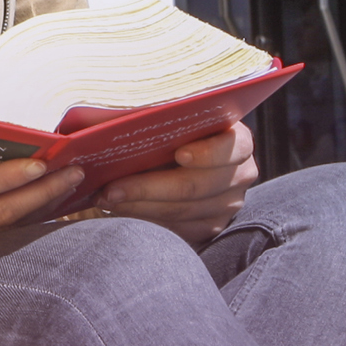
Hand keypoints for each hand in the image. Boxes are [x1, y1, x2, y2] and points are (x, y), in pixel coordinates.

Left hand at [93, 122, 257, 243]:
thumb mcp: (174, 116)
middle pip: (196, 186)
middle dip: (147, 188)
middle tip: (110, 188)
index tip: (179, 154)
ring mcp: (228, 204)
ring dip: (138, 206)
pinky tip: (119, 209)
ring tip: (105, 198)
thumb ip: (161, 116)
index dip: (207, 153)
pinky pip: (176, 230)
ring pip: (180, 212)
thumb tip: (121, 117)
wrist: (186, 152)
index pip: (232, 147)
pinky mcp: (211, 227)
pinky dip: (144, 220)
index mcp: (239, 140)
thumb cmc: (174, 128)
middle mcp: (240, 174)